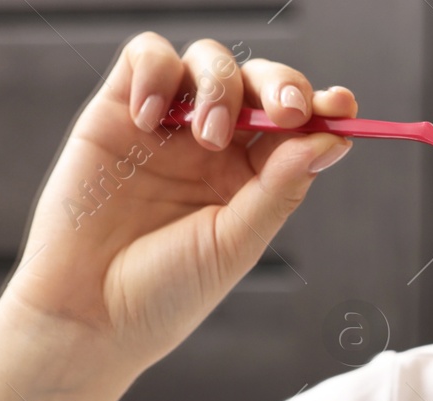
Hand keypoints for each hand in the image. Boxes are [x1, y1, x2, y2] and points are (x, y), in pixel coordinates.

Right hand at [0, 33, 355, 377]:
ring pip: (208, 61)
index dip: (322, 108)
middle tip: (287, 111)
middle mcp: (212, 146)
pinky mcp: (115, 110)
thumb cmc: (165, 291)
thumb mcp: (235, 244)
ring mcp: (166, 125)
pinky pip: (146, 56)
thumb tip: (330, 141)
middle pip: (258, 83)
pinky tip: (152, 120)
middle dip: (281, 84)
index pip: (294, 127)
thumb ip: (280, 189)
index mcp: (250, 178)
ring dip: (221, 86)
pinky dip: (157, 72)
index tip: (343, 107)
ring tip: (208, 137)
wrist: (89, 313)